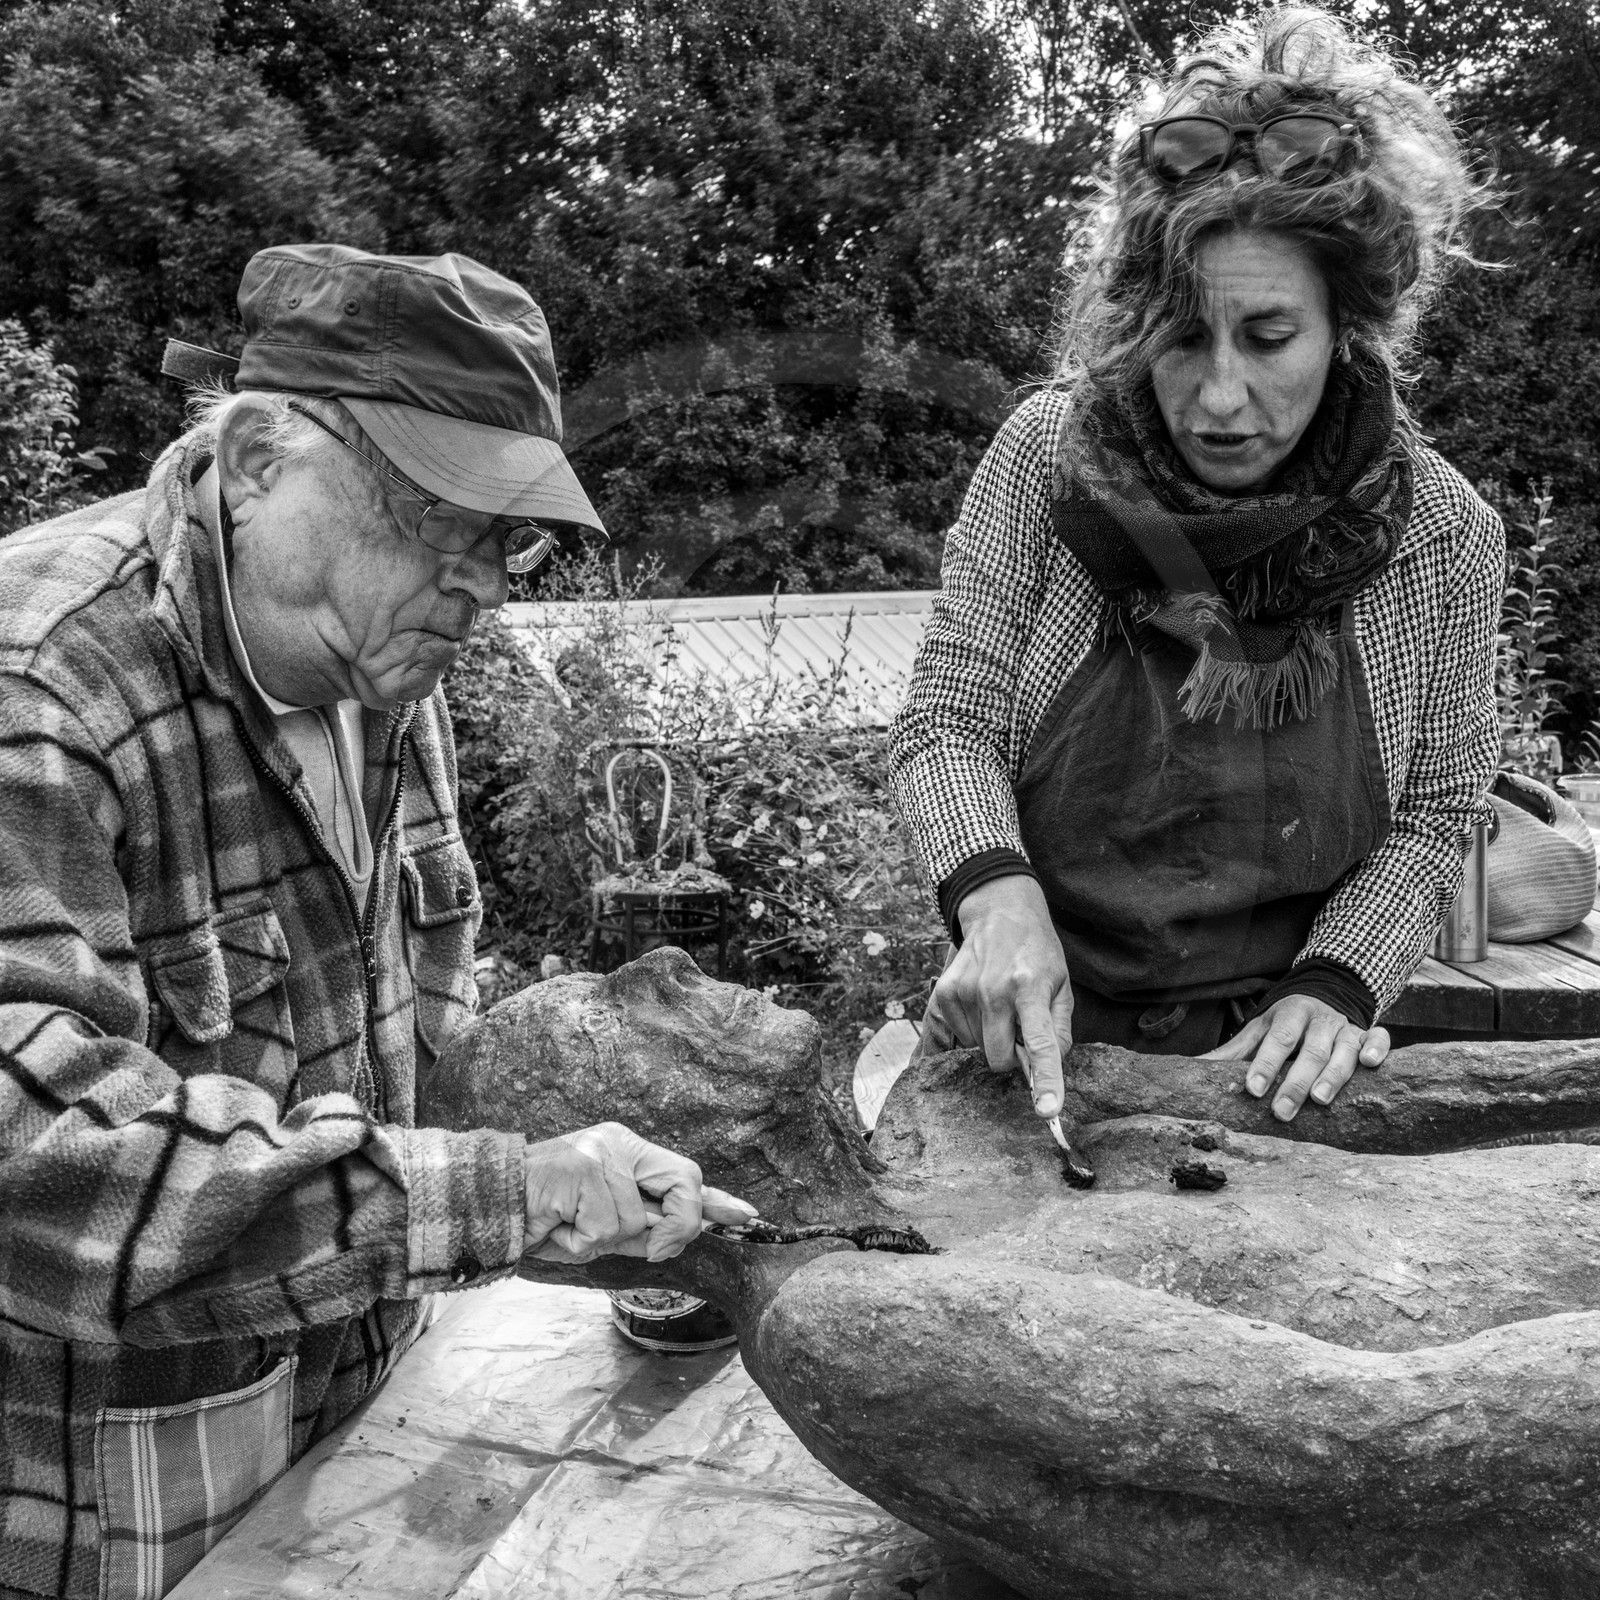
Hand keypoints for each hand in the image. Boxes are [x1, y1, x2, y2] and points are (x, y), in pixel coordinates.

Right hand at [522, 1121, 755, 1263]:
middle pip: (684, 1180)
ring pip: (636, 1219)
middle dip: (679, 1225)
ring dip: (604, 1240)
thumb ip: (643, 1228)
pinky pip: (606, 1226)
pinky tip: (559, 1226)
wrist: (491, 1204)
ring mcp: (601, 1151)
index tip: (748, 1216)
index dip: (717, 1199)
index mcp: (628, 1153)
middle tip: (655, 1249)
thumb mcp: (602, 1228)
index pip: (684, 1174)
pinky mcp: (583, 1167)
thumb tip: (683, 1236)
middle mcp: (619, 1144)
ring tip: (571, 1227)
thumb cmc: (547, 1218)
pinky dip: (581, 1241)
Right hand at [930, 875, 1072, 1120]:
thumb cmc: (1036, 952)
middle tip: (1019, 1029)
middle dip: (1010, 1055)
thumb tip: (1048, 1067)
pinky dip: (971, 1030)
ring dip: (990, 1038)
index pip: (1040, 1044)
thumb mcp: (1062, 985)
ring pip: (976, 1049)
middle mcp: (993, 991)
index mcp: (1030, 989)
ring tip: (999, 1006)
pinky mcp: (943, 993)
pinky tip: (980, 1005)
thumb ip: (1059, 1030)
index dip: (1045, 1080)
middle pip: (998, 1058)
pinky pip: (957, 1036)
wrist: (999, 912)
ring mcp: (964, 992)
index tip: (1047, 1110)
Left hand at [1202, 995, 1388, 1120]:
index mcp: (1289, 1015)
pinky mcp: (1369, 1034)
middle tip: (1282, 1110)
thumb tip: (1192, 1070)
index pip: (1276, 1040)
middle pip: (1309, 1051)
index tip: (1253, 1089)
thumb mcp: (1258, 1030)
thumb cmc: (1286, 1023)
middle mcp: (1320, 1020)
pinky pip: (1379, 1038)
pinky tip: (1370, 1064)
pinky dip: (1377, 1049)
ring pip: (1343, 1050)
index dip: (1265, 1063)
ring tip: (1320, 1101)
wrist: (1325, 993)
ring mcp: (1347, 1027)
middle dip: (1295, 1082)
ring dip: (1333, 1074)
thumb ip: (1232, 1052)